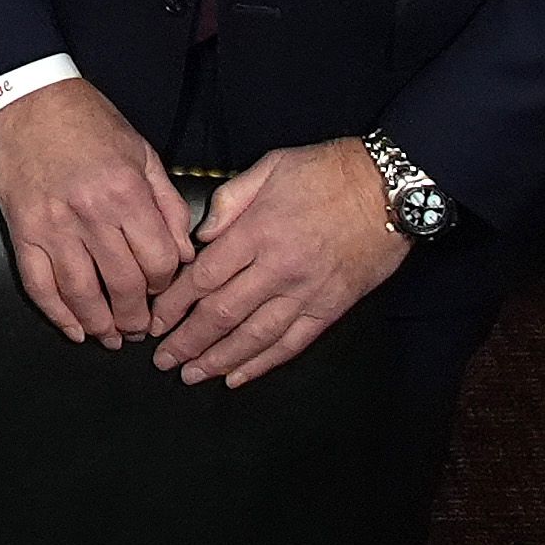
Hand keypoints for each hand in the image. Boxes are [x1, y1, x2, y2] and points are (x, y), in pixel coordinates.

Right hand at [0, 74, 197, 345]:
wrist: (30, 101)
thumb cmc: (90, 123)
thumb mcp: (142, 153)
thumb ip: (168, 204)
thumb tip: (184, 253)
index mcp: (126, 192)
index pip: (158, 260)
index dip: (166, 285)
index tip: (163, 290)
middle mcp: (90, 213)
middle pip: (123, 285)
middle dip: (137, 316)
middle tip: (141, 329)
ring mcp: (52, 225)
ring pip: (81, 293)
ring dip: (101, 325)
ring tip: (112, 337)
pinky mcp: (22, 232)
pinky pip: (39, 285)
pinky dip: (57, 315)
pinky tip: (74, 330)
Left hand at [152, 134, 408, 386]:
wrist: (390, 188)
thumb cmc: (329, 171)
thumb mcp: (271, 167)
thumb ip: (230, 200)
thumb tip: (201, 235)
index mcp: (257, 232)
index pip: (203, 278)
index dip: (173, 305)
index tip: (155, 321)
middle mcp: (278, 268)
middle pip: (221, 314)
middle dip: (187, 341)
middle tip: (163, 360)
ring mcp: (306, 292)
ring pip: (253, 337)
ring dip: (218, 360)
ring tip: (192, 375)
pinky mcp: (331, 306)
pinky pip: (292, 343)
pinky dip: (263, 364)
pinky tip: (239, 377)